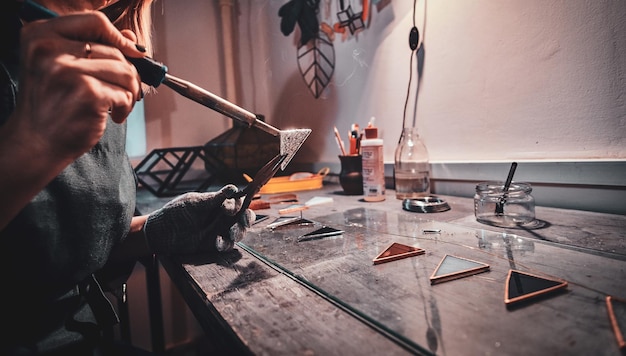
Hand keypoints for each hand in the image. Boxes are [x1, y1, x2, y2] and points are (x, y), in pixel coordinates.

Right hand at [12, 11, 144, 161]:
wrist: (37, 141)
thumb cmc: (53, 104)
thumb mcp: (62, 67)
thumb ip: (94, 47)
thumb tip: (130, 36)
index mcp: (41, 35)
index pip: (94, 21)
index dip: (118, 36)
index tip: (132, 52)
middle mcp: (51, 49)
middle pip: (115, 51)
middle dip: (128, 74)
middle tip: (124, 92)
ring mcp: (69, 71)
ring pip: (125, 72)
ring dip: (129, 93)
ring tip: (117, 106)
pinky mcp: (88, 93)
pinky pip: (125, 94)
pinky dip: (125, 108)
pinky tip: (113, 116)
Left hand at [143, 185, 255, 254]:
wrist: (161, 232)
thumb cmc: (176, 212)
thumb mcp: (195, 203)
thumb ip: (214, 199)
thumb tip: (233, 189)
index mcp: (220, 203)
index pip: (239, 201)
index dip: (239, 204)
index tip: (227, 208)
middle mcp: (223, 216)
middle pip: (244, 217)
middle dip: (247, 219)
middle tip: (241, 220)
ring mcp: (220, 230)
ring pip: (239, 231)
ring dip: (239, 232)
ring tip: (230, 233)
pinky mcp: (215, 244)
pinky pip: (227, 245)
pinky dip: (225, 244)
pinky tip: (216, 242)